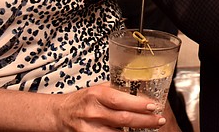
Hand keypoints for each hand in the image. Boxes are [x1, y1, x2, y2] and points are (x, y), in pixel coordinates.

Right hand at [51, 82, 169, 130]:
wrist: (59, 114)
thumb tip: (140, 92)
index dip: (138, 105)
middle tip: (159, 120)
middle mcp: (93, 111)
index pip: (120, 100)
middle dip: (145, 120)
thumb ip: (116, 91)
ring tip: (150, 127)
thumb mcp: (97, 89)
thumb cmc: (81, 100)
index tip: (153, 106)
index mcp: (97, 94)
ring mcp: (89, 128)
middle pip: (123, 119)